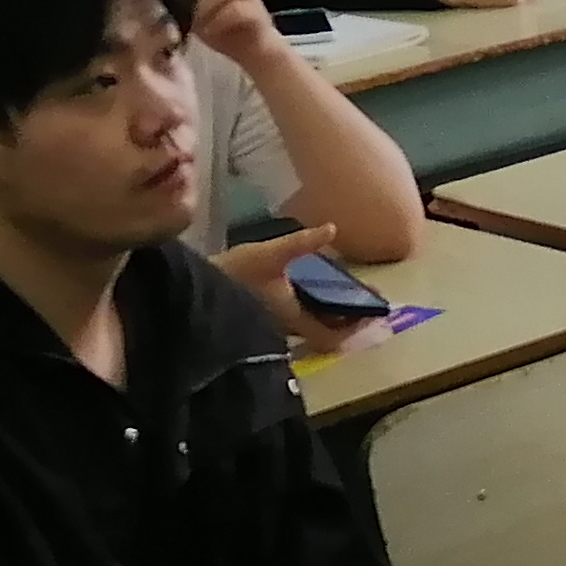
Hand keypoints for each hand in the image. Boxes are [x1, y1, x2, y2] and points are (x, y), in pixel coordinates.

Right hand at [219, 225, 364, 345]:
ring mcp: (273, 325)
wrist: (194, 287)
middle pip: (324, 334)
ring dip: (328, 314)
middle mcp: (286, 328)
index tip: (372, 315)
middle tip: (362, 300)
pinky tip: (311, 290)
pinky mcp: (261, 317)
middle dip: (345, 319)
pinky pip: (296, 320)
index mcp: (293, 317)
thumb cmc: (234, 273)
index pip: (332, 338)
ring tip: (343, 294)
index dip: (354, 331)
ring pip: (310, 327)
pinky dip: (311, 309)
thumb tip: (332, 228)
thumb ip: (302, 242)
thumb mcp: (270, 253)